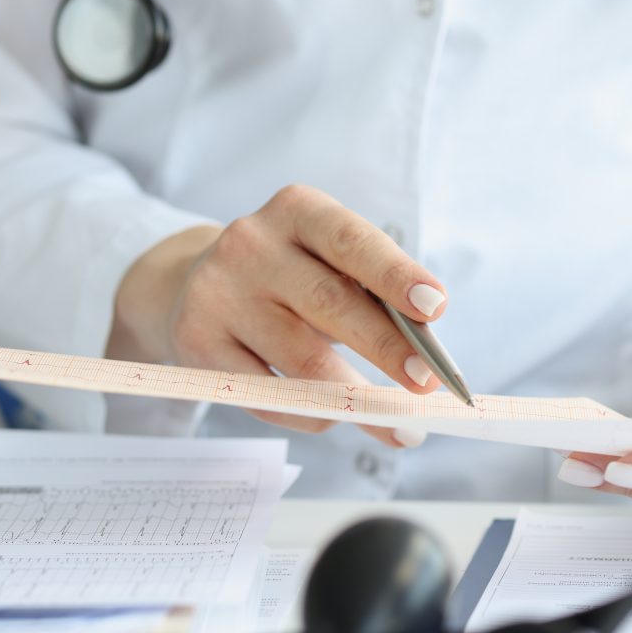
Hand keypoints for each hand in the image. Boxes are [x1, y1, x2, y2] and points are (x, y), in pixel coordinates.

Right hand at [108, 185, 450, 445]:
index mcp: (297, 211)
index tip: (437, 306)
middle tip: (427, 381)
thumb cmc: (291, 278)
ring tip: (398, 422)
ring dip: (358, 400)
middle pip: (330, 303)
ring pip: (301, 360)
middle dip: (388, 348)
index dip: (395, 274)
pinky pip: (268, 394)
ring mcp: (218, 293)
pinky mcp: (196, 343)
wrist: (195, 284)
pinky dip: (312, 413)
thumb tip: (421, 357)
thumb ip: (371, 296)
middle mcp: (251, 244)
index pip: (351, 241)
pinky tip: (337, 417)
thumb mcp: (328, 264)